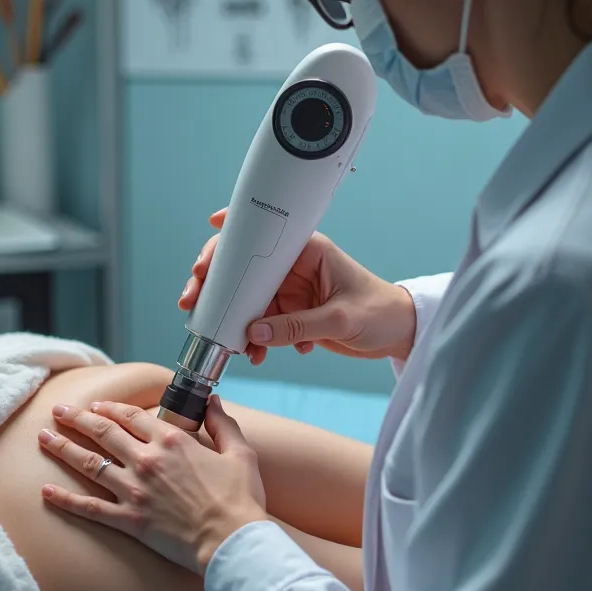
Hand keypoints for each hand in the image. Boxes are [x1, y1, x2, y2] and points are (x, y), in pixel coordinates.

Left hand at [38, 396, 266, 574]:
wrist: (230, 540)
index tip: (97, 406)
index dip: (112, 408)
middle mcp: (147, 460)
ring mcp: (134, 490)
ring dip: (63, 447)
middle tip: (58, 411)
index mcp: (172, 440)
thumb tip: (213, 401)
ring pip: (89, 462)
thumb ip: (223, 424)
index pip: (133, 416)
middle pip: (103, 432)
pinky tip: (45, 491)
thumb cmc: (239, 499)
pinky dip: (65, 499)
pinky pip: (89, 507)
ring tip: (43, 436)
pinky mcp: (128, 520)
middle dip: (77, 418)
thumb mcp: (240, 453)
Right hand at [181, 209, 416, 363]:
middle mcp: (294, 267)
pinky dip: (257, 341)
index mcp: (308, 250)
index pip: (260, 235)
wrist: (399, 333)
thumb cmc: (380, 311)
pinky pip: (262, 325)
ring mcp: (291, 291)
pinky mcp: (291, 315)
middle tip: (193, 302)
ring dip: (237, 323)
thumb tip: (254, 334)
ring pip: (248, 302)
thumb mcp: (340, 319)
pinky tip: (263, 355)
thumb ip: (296, 327)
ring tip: (234, 346)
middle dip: (217, 287)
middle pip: (243, 270)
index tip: (206, 255)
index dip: (229, 240)